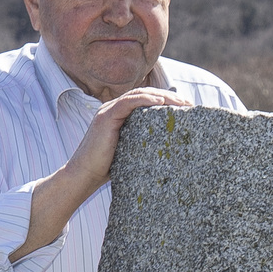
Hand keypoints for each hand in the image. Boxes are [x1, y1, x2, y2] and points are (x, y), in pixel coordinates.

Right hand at [11, 85, 190, 260]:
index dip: (166, 101)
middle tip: (189, 104)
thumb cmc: (106, 170)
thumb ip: (143, 145)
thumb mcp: (130, 153)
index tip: (185, 108)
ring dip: (162, 96)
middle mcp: (112, 109)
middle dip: (169, 97)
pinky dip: (146, 100)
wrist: (83, 177)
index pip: (145, 101)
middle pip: (145, 94)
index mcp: (118, 116)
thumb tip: (170, 151)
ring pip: (139, 95)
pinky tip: (161, 103)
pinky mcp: (106, 117)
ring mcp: (108, 111)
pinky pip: (129, 102)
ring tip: (180, 103)